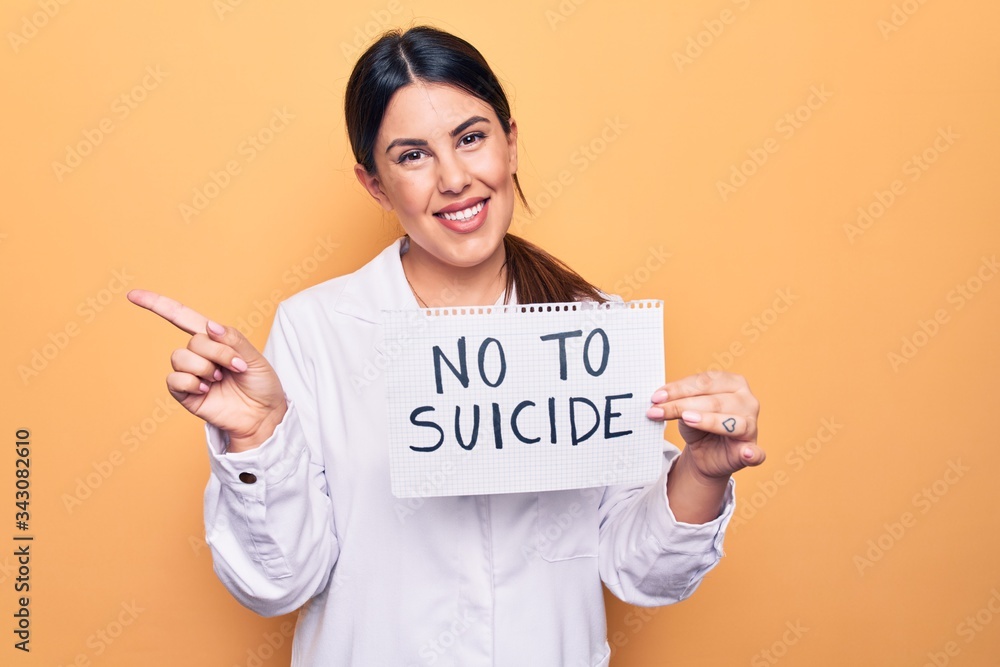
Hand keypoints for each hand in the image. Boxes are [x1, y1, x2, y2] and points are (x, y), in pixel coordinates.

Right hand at [127, 289, 286, 451]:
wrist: (263, 415)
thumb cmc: (261, 385)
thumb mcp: (254, 357)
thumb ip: (232, 340)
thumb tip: (210, 326)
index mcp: (214, 340)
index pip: (181, 317)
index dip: (157, 305)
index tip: (133, 295)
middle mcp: (199, 355)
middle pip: (193, 341)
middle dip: (218, 353)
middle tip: (236, 367)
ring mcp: (191, 374)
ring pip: (180, 358)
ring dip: (204, 368)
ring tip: (219, 379)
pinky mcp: (185, 394)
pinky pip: (174, 380)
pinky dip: (192, 383)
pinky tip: (208, 390)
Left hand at [646, 371, 763, 479]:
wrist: (706, 454)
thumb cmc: (698, 425)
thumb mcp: (685, 411)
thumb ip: (678, 403)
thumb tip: (658, 401)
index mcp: (733, 382)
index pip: (704, 382)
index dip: (679, 389)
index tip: (655, 397)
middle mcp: (747, 400)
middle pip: (714, 401)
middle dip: (682, 405)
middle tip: (656, 411)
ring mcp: (752, 425)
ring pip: (730, 422)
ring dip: (708, 421)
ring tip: (687, 419)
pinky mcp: (752, 450)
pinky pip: (756, 453)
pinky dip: (752, 454)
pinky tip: (747, 453)